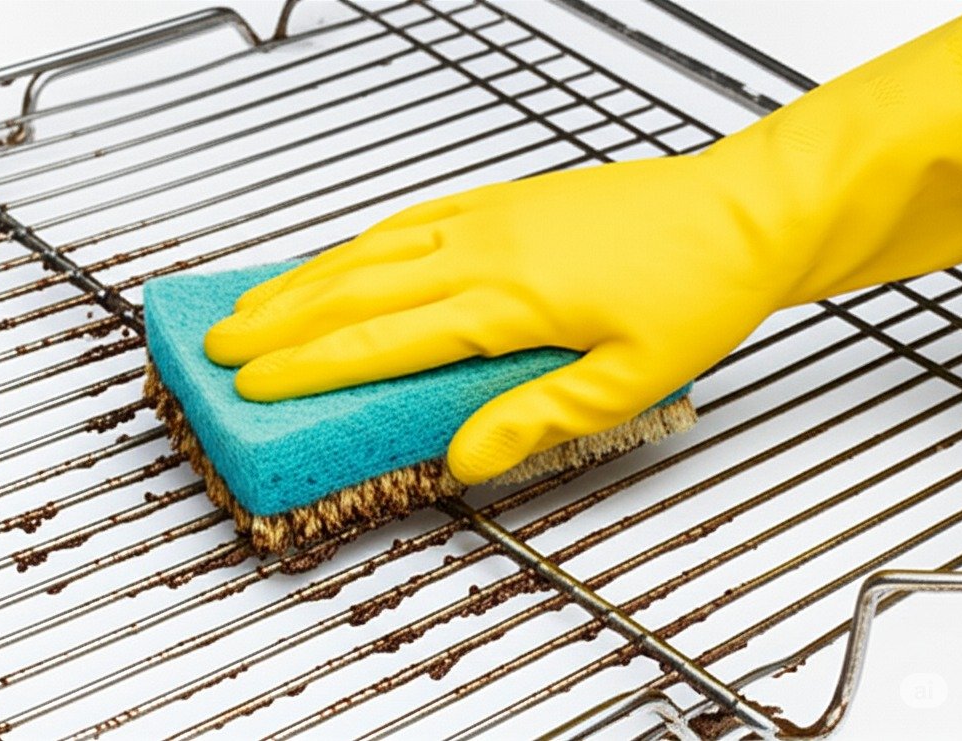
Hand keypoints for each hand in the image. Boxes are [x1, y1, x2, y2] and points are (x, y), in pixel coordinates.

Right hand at [204, 153, 790, 483]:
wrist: (740, 212)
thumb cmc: (695, 289)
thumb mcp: (629, 379)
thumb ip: (538, 418)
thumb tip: (465, 458)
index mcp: (508, 299)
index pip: (383, 339)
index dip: (310, 366)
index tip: (253, 385)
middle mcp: (484, 249)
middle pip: (356, 288)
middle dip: (280, 322)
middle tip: (220, 348)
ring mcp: (489, 215)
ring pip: (371, 248)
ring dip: (304, 278)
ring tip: (253, 304)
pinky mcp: (504, 198)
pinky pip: (410, 218)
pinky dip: (359, 243)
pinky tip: (338, 256)